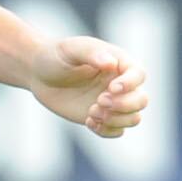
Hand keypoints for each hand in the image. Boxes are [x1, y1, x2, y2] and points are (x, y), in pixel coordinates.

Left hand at [26, 36, 150, 138]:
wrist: (39, 74)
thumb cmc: (56, 55)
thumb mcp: (71, 49)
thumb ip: (92, 54)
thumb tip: (111, 63)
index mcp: (119, 64)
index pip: (139, 75)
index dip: (130, 84)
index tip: (111, 88)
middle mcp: (121, 84)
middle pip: (141, 100)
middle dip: (124, 105)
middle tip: (99, 101)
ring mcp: (113, 103)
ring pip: (133, 118)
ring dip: (116, 119)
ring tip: (92, 112)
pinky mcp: (102, 118)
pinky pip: (117, 131)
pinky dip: (107, 131)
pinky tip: (89, 121)